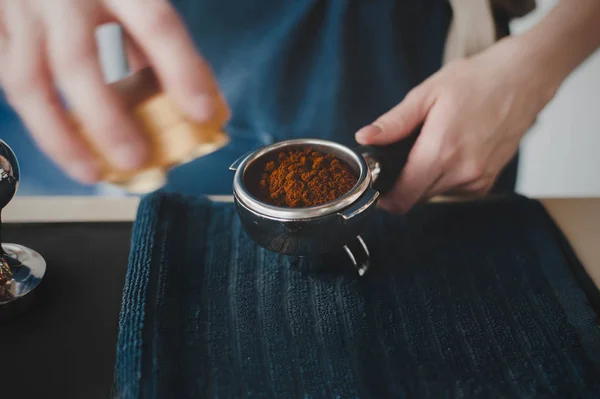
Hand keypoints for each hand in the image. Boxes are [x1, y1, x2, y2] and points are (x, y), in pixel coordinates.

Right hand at [0, 0, 218, 182]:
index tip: (203, 112)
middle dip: (108, 120)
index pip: (154, 24)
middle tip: (135, 160)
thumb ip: (155, 41)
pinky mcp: (1, 27)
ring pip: (28, 80)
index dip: (181, 70)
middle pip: (78, 61)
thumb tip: (191, 97)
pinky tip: (61, 148)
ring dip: (60, 137)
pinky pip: (8, 78)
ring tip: (91, 172)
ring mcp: (23, 11)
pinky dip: (36, 121)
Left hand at [355, 37, 558, 213]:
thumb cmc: (477, 81)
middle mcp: (461, 172)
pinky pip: (452, 191)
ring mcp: (477, 180)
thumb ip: (394, 122)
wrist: (523, 79)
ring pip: (433, 195)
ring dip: (423, 179)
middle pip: (415, 198)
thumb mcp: (426, 94)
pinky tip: (450, 151)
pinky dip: (443, 177)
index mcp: (441, 151)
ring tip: (430, 145)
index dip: (383, 196)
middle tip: (400, 155)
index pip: (402, 197)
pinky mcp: (487, 182)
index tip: (376, 183)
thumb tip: (365, 138)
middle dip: (401, 183)